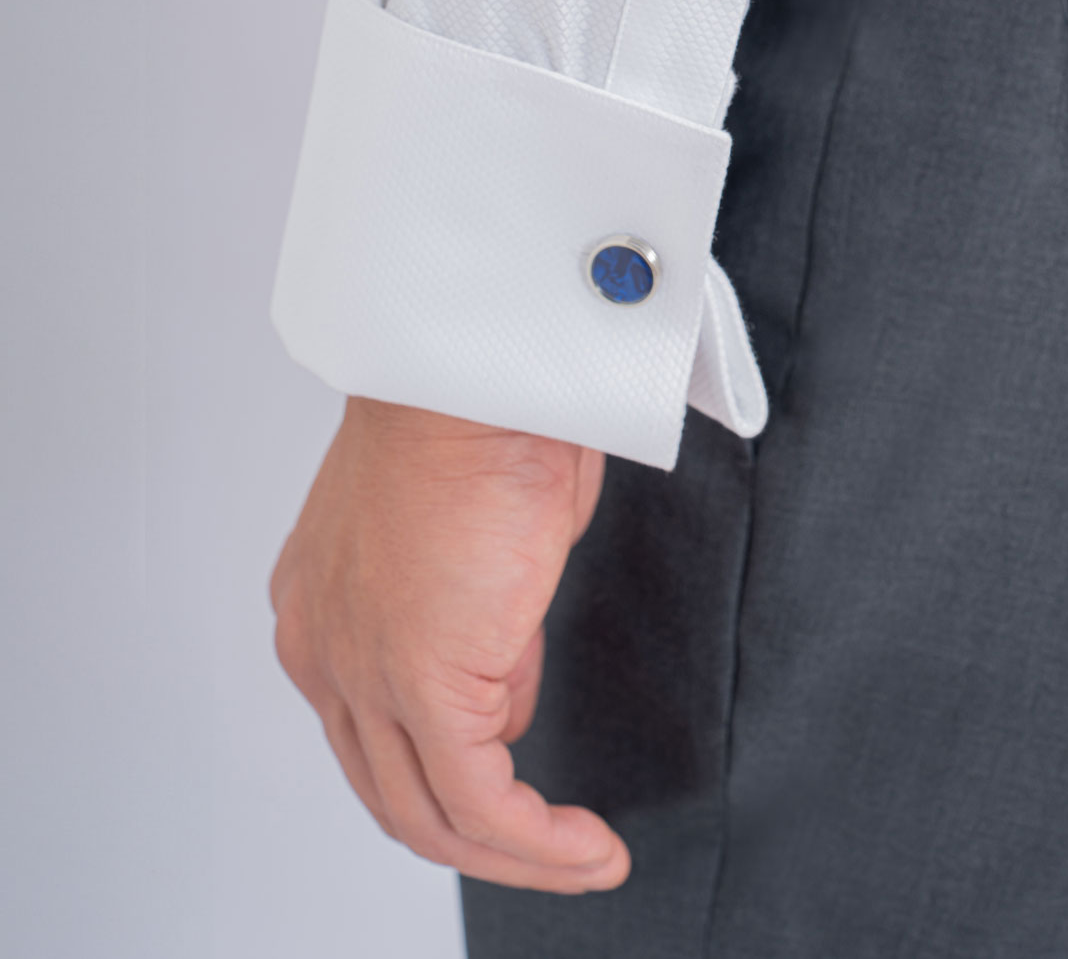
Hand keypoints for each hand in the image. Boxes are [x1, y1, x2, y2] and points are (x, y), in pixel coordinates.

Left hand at [269, 396, 628, 892]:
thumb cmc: (484, 407)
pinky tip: (588, 846)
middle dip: (478, 831)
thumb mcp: (475, 529)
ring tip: (586, 859)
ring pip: (429, 814)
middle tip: (555, 847)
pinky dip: (539, 843)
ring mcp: (362, 670)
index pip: (374, 726)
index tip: (523, 768)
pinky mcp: (422, 683)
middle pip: (389, 788)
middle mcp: (323, 645)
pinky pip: (480, 803)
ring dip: (518, 855)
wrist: (480, 365)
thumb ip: (476, 614)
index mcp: (323, 601)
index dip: (452, 761)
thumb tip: (507, 682)